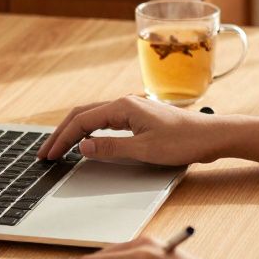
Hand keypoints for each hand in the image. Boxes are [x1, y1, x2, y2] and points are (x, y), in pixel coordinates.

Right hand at [36, 95, 223, 165]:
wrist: (212, 136)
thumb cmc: (184, 142)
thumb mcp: (145, 150)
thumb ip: (111, 148)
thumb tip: (84, 147)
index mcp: (123, 107)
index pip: (82, 121)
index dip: (62, 139)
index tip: (49, 155)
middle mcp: (125, 103)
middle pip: (82, 115)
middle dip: (61, 134)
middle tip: (46, 152)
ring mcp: (132, 109)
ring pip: (93, 117)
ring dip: (74, 132)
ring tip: (59, 147)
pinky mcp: (139, 118)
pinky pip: (106, 121)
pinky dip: (89, 131)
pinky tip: (86, 142)